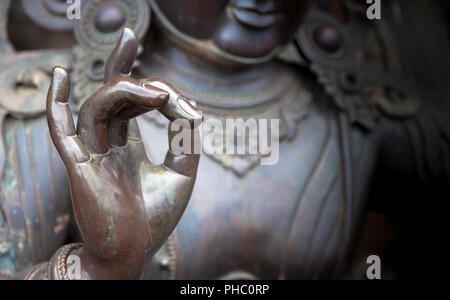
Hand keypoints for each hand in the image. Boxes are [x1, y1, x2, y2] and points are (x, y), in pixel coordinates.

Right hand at [46, 28, 202, 279]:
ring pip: (97, 107)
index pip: (131, 105)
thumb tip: (191, 106)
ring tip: (155, 91)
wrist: (132, 254)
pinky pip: (61, 130)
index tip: (184, 103)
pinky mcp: (80, 166)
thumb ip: (187, 139)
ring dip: (123, 89)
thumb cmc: (155, 218)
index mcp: (126, 145)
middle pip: (110, 96)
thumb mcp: (182, 173)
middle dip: (123, 66)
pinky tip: (58, 75)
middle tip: (136, 39)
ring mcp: (91, 153)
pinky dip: (56, 103)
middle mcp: (106, 144)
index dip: (153, 90)